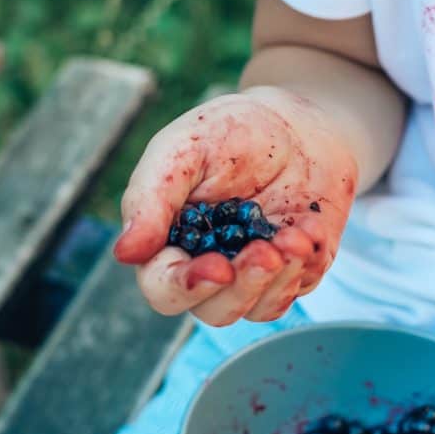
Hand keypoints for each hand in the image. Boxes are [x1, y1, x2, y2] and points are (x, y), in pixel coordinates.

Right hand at [113, 86, 357, 325]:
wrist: (295, 123)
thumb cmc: (229, 131)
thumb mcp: (182, 148)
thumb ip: (150, 198)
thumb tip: (124, 253)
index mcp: (169, 242)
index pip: (164, 288)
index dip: (186, 287)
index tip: (218, 268)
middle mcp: (208, 266)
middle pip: (214, 310)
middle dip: (244, 286)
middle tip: (267, 251)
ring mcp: (252, 272)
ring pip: (258, 309)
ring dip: (280, 277)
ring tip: (295, 235)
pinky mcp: (292, 269)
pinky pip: (297, 289)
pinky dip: (305, 264)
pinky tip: (309, 227)